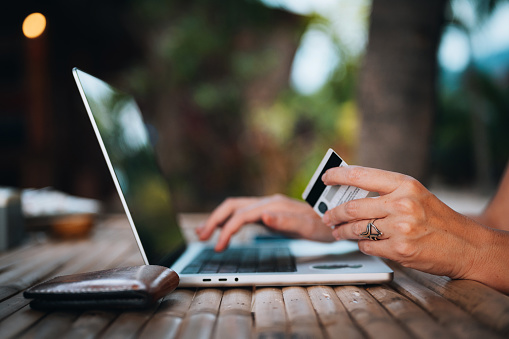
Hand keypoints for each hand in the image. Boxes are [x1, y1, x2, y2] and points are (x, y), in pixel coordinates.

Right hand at [196, 194, 334, 250]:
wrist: (334, 221)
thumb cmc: (322, 226)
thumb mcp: (307, 227)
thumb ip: (285, 221)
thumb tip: (264, 216)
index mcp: (273, 205)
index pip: (241, 214)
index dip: (227, 229)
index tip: (218, 246)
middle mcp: (267, 202)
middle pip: (232, 206)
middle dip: (214, 220)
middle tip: (201, 237)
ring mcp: (267, 207)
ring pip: (235, 208)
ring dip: (218, 219)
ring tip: (203, 233)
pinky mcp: (268, 213)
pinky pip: (242, 214)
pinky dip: (229, 221)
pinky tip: (224, 230)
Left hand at [321, 166, 495, 280]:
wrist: (467, 246)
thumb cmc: (438, 219)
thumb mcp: (416, 194)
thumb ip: (386, 191)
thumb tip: (349, 192)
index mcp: (404, 184)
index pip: (360, 174)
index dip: (337, 175)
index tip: (325, 178)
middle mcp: (401, 204)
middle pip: (352, 207)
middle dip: (333, 213)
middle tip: (327, 216)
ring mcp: (400, 228)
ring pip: (356, 229)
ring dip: (342, 232)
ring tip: (338, 232)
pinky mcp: (400, 250)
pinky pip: (367, 247)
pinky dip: (361, 245)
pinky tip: (365, 242)